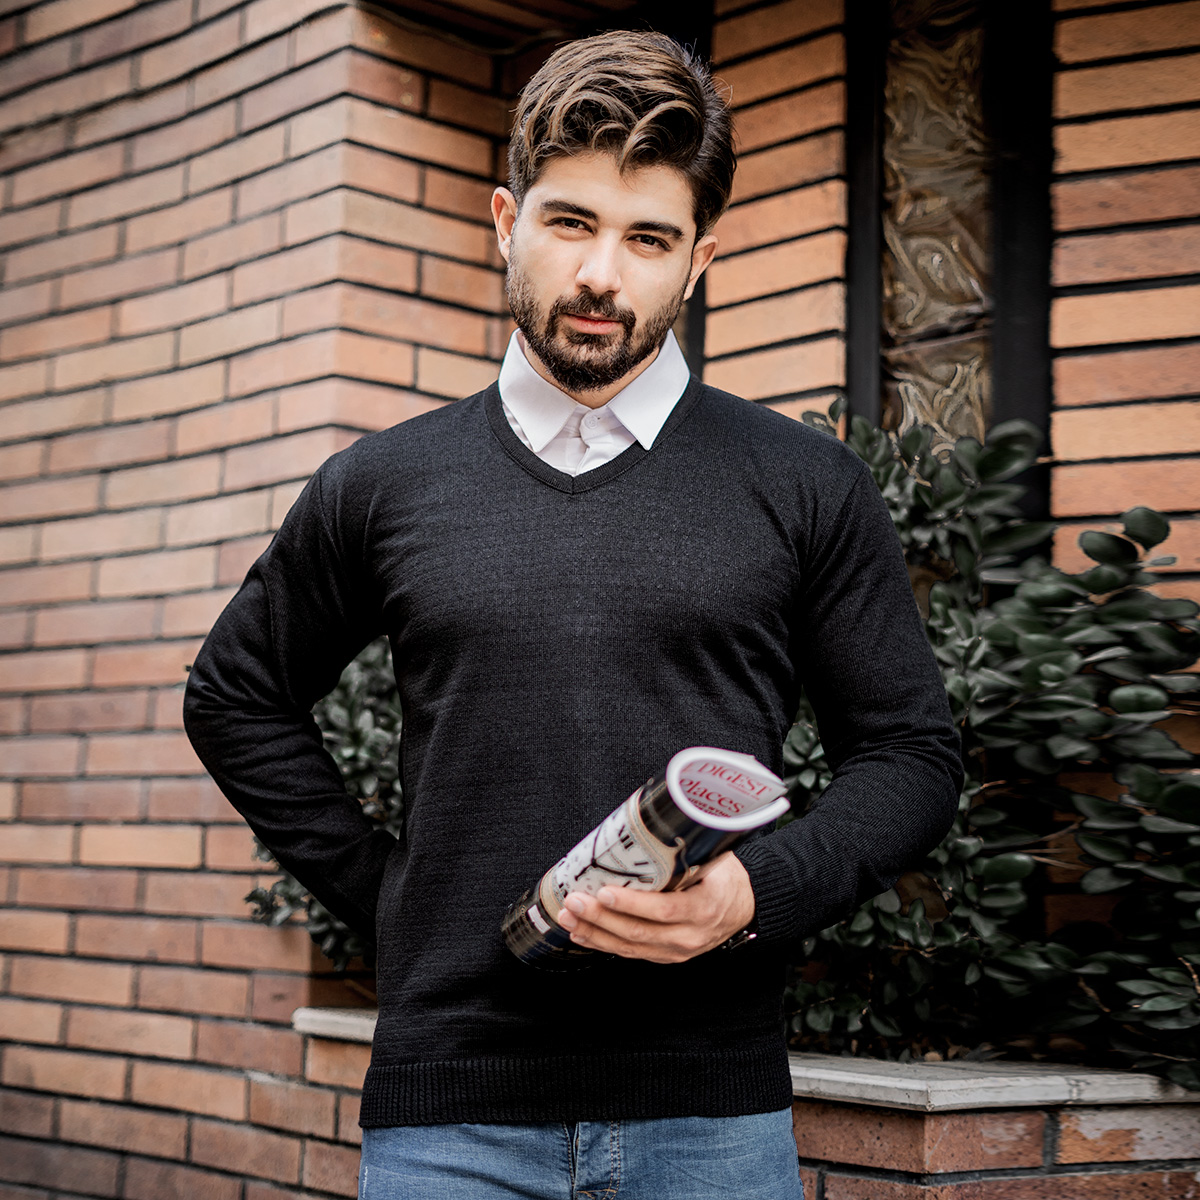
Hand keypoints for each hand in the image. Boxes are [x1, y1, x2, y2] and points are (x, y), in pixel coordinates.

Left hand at [556, 852, 755, 963]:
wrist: (744, 906)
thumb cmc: (726, 878)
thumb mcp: (715, 858)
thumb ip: (686, 847)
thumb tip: (649, 820)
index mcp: (705, 908)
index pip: (664, 910)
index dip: (632, 903)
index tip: (605, 890)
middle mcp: (690, 936)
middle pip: (639, 932)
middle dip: (601, 917)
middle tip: (575, 900)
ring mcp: (676, 950)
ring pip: (629, 947)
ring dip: (594, 932)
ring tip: (568, 917)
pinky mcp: (665, 955)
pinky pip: (630, 953)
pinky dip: (602, 943)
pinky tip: (582, 933)